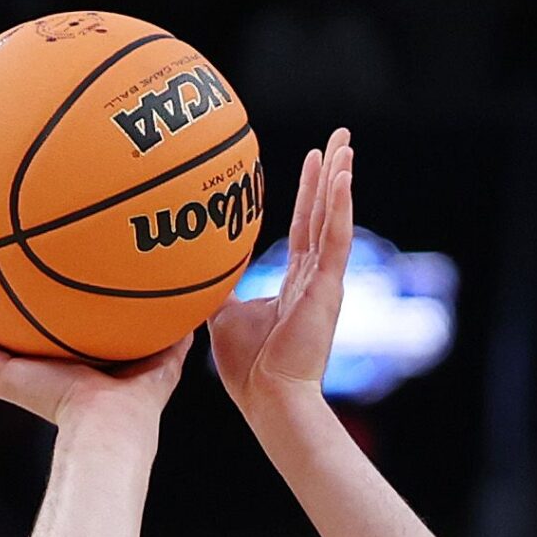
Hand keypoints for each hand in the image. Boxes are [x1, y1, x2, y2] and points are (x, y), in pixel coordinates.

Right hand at [0, 279, 190, 432]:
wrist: (109, 426)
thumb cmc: (137, 401)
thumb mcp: (161, 352)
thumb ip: (175, 328)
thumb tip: (200, 298)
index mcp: (66, 362)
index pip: (45, 327)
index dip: (34, 303)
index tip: (27, 272)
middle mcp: (33, 366)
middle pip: (3, 326)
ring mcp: (11, 370)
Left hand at [208, 128, 352, 415]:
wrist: (268, 398)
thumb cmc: (248, 367)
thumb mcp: (224, 318)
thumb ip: (218, 290)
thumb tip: (191, 270)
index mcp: (297, 281)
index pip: (305, 226)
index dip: (310, 193)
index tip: (313, 161)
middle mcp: (315, 276)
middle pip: (325, 213)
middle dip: (332, 174)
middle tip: (340, 138)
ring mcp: (324, 281)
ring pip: (333, 219)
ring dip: (339, 180)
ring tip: (345, 144)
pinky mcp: (327, 288)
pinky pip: (334, 239)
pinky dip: (339, 206)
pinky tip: (342, 175)